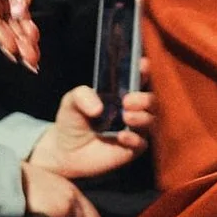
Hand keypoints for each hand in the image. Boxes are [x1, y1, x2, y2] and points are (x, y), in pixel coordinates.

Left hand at [21, 79, 141, 216]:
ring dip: (142, 117)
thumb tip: (99, 108)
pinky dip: (134, 139)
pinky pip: (141, 143)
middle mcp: (132, 110)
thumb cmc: (72, 121)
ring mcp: (133, 129)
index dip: (143, 70)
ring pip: (150, 120)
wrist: (65, 152)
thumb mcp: (71, 102)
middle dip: (144, 98)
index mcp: (121, 93)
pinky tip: (121, 136)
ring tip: (126, 117)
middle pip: (150, 100)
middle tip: (127, 100)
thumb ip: (82, 96)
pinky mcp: (131, 149)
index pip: (138, 78)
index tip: (142, 64)